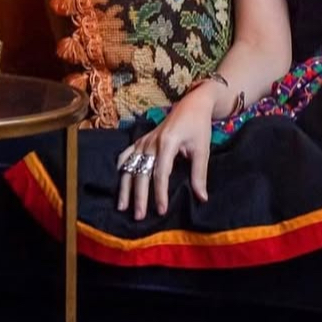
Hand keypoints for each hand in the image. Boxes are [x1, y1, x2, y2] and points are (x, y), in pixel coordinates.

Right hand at [115, 87, 214, 219]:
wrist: (192, 105)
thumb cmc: (199, 127)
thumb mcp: (203, 150)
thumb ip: (199, 174)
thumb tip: (202, 198)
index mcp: (167, 143)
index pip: (161, 174)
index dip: (160, 194)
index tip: (161, 210)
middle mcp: (150, 142)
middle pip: (141, 173)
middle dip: (139, 196)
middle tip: (138, 216)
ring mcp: (143, 141)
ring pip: (129, 166)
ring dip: (125, 187)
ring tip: (122, 206)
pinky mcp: (140, 140)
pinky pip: (126, 155)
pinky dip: (121, 168)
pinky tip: (118, 183)